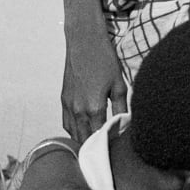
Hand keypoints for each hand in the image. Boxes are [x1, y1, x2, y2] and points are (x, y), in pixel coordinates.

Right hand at [60, 21, 126, 144]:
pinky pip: (67, 123)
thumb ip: (122, 109)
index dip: (109, 145)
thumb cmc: (104, 60)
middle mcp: (78, 110)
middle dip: (96, 146)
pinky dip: (75, 131)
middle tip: (108, 148)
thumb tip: (126, 125)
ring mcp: (68, 106)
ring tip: (97, 142)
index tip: (118, 148)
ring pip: (74, 134)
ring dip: (84, 140)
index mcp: (94, 108)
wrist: (84, 41)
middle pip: (85, 140)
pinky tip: (84, 129)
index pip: (101, 138)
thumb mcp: (119, 84)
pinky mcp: (63, 99)